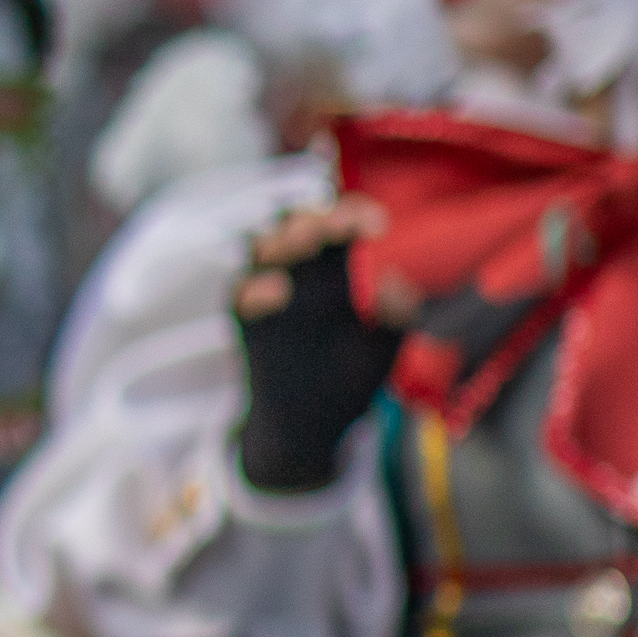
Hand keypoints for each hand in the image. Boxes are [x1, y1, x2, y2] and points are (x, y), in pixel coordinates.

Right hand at [233, 196, 406, 494]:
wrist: (309, 422)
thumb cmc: (349, 375)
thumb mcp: (384, 345)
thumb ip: (397, 315)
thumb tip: (395, 282)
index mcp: (333, 266)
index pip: (340, 221)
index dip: (355, 214)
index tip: (378, 226)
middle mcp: (297, 270)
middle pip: (296, 221)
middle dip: (317, 218)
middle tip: (339, 227)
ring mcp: (266, 291)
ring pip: (263, 247)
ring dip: (284, 241)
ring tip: (307, 242)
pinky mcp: (245, 319)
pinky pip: (241, 294)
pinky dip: (255, 289)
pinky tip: (278, 291)